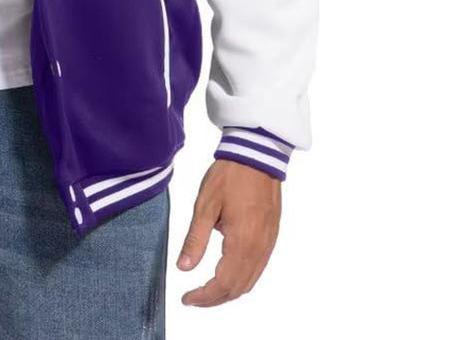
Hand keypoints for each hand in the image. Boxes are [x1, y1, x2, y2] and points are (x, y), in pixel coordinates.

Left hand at [177, 159, 280, 305]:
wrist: (256, 156)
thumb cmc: (229, 176)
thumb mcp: (205, 205)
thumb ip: (195, 239)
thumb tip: (183, 268)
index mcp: (242, 243)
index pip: (223, 284)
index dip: (204, 297)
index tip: (186, 299)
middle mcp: (259, 249)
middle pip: (238, 289)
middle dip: (214, 299)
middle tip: (193, 298)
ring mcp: (268, 244)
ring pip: (250, 282)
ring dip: (228, 291)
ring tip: (206, 291)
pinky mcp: (271, 237)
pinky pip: (257, 269)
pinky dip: (240, 279)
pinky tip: (225, 274)